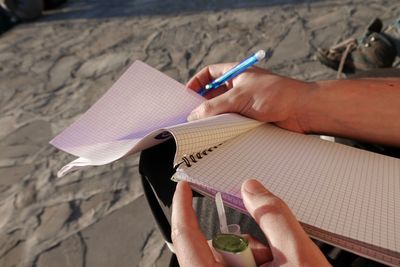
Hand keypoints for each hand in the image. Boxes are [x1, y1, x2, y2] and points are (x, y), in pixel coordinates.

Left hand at [171, 180, 329, 266]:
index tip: (184, 188)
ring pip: (228, 262)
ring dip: (255, 260)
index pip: (187, 239)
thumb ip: (274, 218)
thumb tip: (253, 190)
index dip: (182, 208)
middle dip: (246, 245)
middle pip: (216, 251)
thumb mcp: (300, 258)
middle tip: (274, 258)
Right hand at [186, 64, 316, 132]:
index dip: (196, 83)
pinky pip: (232, 124)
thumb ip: (213, 106)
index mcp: (235, 74)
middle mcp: (239, 88)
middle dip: (202, 106)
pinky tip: (218, 137)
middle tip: (190, 118)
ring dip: (213, 120)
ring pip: (222, 112)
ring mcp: (245, 105)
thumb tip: (193, 116)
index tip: (186, 96)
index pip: (209, 74)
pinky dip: (224, 130)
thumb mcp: (239, 97)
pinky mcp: (251, 120)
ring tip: (201, 131)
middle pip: (213, 95)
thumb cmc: (276, 94)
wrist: (303, 111)